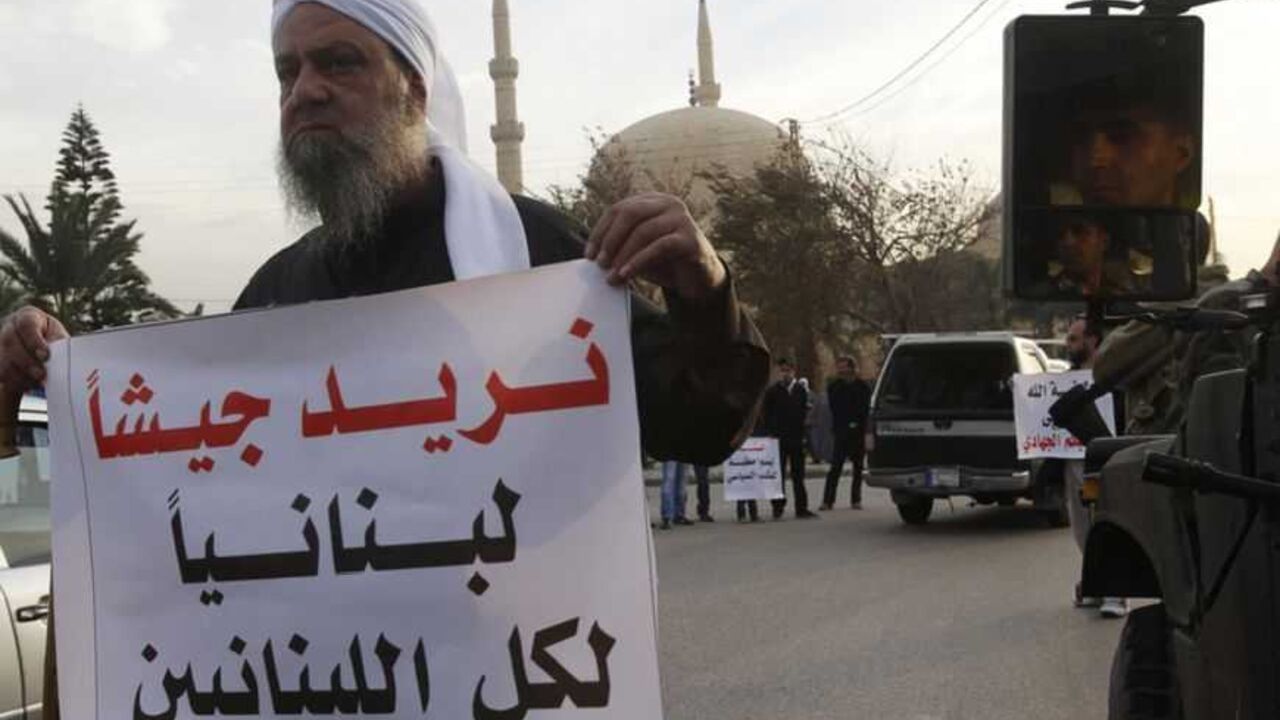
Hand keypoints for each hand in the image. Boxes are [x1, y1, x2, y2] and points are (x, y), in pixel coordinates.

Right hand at [0, 307, 68, 392]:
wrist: (39, 349)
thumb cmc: (52, 340)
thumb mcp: (58, 337)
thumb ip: (58, 344)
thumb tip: (61, 358)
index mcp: (28, 316)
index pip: (26, 324)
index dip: (34, 341)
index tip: (45, 355)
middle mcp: (9, 327)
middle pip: (10, 342)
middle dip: (26, 362)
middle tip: (41, 375)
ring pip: (2, 360)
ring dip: (20, 375)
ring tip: (37, 383)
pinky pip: (1, 374)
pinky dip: (14, 382)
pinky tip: (28, 386)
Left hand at [584, 193, 726, 301]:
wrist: (699, 279)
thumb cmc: (664, 262)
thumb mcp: (637, 250)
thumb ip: (619, 246)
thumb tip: (594, 255)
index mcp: (652, 201)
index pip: (619, 209)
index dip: (600, 231)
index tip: (589, 255)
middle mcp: (668, 204)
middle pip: (630, 213)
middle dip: (610, 239)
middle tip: (600, 264)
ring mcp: (682, 218)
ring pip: (644, 231)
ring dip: (623, 255)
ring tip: (612, 276)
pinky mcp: (691, 238)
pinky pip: (659, 246)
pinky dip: (639, 261)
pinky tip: (627, 274)